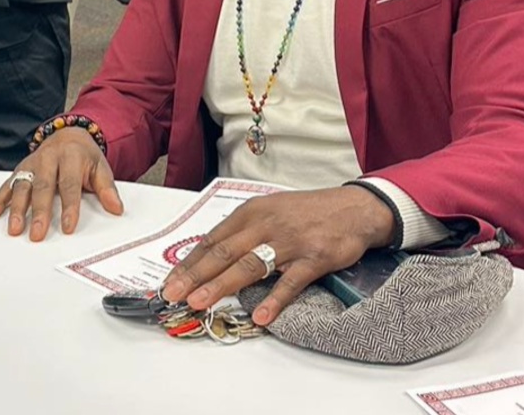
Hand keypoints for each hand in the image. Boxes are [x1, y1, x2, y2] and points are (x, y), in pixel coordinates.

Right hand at [0, 128, 123, 239]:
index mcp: (71, 157)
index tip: (68, 226)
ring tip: (14, 228)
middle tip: (37, 233)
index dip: (69, 206)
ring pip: (22, 186)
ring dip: (16, 208)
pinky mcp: (21, 169)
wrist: (68, 135)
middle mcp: (48, 159)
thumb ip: (107, 188)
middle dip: (39, 212)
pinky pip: (8, 184)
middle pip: (43, 187)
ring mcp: (32, 163)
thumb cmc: (84, 156)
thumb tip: (116, 209)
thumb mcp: (100, 167)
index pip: (69, 184)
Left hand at [159, 186, 395, 325]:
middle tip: (173, 295)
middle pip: (223, 252)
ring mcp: (289, 241)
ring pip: (249, 265)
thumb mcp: (270, 212)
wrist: (353, 207)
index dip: (189, 263)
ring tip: (200, 302)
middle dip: (194, 275)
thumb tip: (210, 258)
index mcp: (251, 212)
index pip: (212, 240)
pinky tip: (261, 316)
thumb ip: (243, 233)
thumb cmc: (307, 213)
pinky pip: (291, 281)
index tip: (170, 282)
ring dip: (221, 285)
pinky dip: (275, 299)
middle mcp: (266, 224)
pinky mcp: (314, 257)